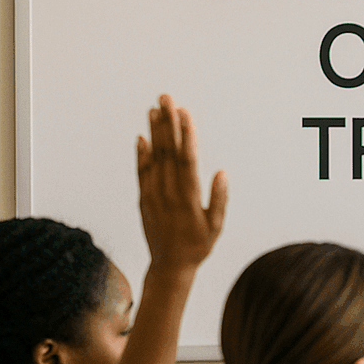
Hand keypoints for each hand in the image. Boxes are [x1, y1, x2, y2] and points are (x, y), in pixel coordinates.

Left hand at [137, 94, 226, 273]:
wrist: (168, 266)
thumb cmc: (198, 246)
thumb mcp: (216, 226)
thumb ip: (219, 198)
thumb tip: (221, 172)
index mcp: (188, 197)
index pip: (186, 158)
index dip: (185, 134)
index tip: (184, 113)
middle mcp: (168, 192)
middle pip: (167, 151)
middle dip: (167, 122)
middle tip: (166, 97)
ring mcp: (153, 194)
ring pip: (153, 157)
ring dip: (154, 131)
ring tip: (154, 108)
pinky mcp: (144, 198)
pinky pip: (142, 171)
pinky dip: (141, 153)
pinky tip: (142, 136)